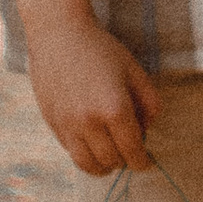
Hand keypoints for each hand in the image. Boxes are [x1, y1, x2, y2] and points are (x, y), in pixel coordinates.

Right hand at [23, 12, 159, 176]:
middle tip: (129, 151)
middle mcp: (89, 123)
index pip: (132, 150)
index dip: (142, 161)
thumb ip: (149, 102)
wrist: (59, 36)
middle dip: (125, 160)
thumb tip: (147, 129)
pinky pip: (72, 153)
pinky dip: (86, 155)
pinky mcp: (53, 125)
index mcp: (115, 109)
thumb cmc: (100, 49)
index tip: (145, 162)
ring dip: (104, 165)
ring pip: (88, 165)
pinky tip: (92, 142)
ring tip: (111, 155)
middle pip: (112, 161)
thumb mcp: (134, 71)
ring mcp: (68, 126)